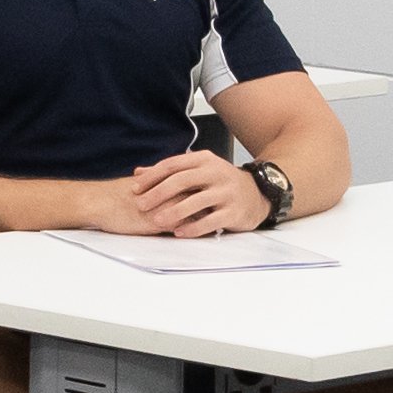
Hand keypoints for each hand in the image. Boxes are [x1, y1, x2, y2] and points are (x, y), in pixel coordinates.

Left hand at [118, 149, 262, 239]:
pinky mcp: (234, 212)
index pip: (172, 165)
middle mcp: (216, 172)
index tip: (135, 188)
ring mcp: (226, 192)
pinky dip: (192, 228)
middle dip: (158, 193)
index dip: (152, 176)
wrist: (257, 193)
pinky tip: (178, 233)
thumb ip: (171, 172)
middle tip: (141, 205)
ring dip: (173, 212)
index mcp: (204, 159)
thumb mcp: (199, 170)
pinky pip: (210, 221)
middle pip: (181, 180)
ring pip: (195, 201)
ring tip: (156, 220)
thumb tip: (139, 172)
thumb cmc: (221, 182)